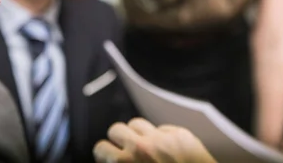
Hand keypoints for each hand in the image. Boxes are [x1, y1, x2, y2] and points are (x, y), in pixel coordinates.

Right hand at [93, 118, 216, 162]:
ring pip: (137, 123)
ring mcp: (162, 139)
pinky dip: (161, 137)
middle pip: (116, 129)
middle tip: (124, 150)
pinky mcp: (181, 135)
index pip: (101, 148)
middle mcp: (142, 148)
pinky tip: (166, 150)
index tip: (107, 157)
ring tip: (143, 146)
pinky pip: (162, 128)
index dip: (104, 154)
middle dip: (118, 140)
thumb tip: (113, 161)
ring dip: (137, 134)